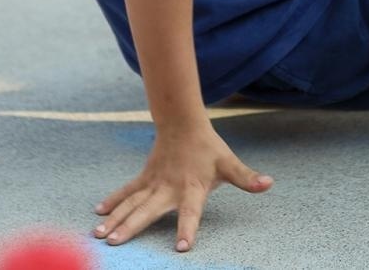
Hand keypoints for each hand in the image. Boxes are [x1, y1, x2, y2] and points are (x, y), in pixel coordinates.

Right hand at [93, 124, 272, 250]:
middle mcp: (168, 188)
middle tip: (115, 243)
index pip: (190, 213)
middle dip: (131, 227)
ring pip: (131, 203)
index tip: (181, 247)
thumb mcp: (229, 163)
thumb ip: (247, 177)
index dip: (187, 229)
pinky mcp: (144, 178)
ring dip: (115, 219)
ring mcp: (153, 183)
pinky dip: (113, 201)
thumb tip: (269, 183)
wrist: (183, 122)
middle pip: (148, 210)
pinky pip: (126, 191)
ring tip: (100, 235)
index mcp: (191, 189)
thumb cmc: (208, 148)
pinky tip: (99, 213)